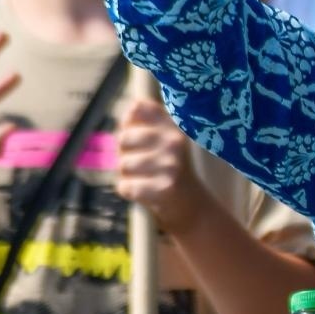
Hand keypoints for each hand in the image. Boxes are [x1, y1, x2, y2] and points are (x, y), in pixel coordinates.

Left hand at [114, 99, 204, 233]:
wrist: (191, 205)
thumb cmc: (168, 169)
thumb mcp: (161, 140)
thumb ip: (142, 120)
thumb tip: (130, 108)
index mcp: (174, 126)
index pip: (136, 109)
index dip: (129, 125)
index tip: (140, 140)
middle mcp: (175, 142)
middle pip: (123, 138)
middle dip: (125, 154)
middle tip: (144, 165)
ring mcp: (171, 165)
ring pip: (123, 165)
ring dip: (128, 175)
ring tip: (148, 179)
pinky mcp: (164, 188)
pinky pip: (125, 186)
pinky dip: (130, 191)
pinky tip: (148, 192)